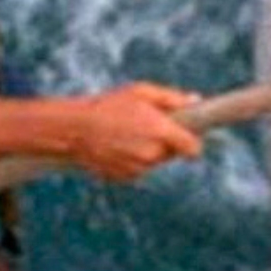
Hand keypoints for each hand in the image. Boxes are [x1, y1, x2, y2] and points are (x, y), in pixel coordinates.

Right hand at [64, 82, 202, 180]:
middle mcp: (152, 153)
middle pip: (172, 154)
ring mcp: (138, 168)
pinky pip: (139, 169)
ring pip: (154, 162)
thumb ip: (172, 98)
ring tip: (129, 133)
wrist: (74, 130)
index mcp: (160, 131)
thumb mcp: (142, 92)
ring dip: (149, 151)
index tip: (191, 136)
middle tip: (149, 126)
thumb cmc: (109, 105)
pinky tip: (119, 145)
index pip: (193, 149)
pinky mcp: (125, 178)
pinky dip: (133, 160)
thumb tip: (195, 101)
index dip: (193, 142)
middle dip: (166, 142)